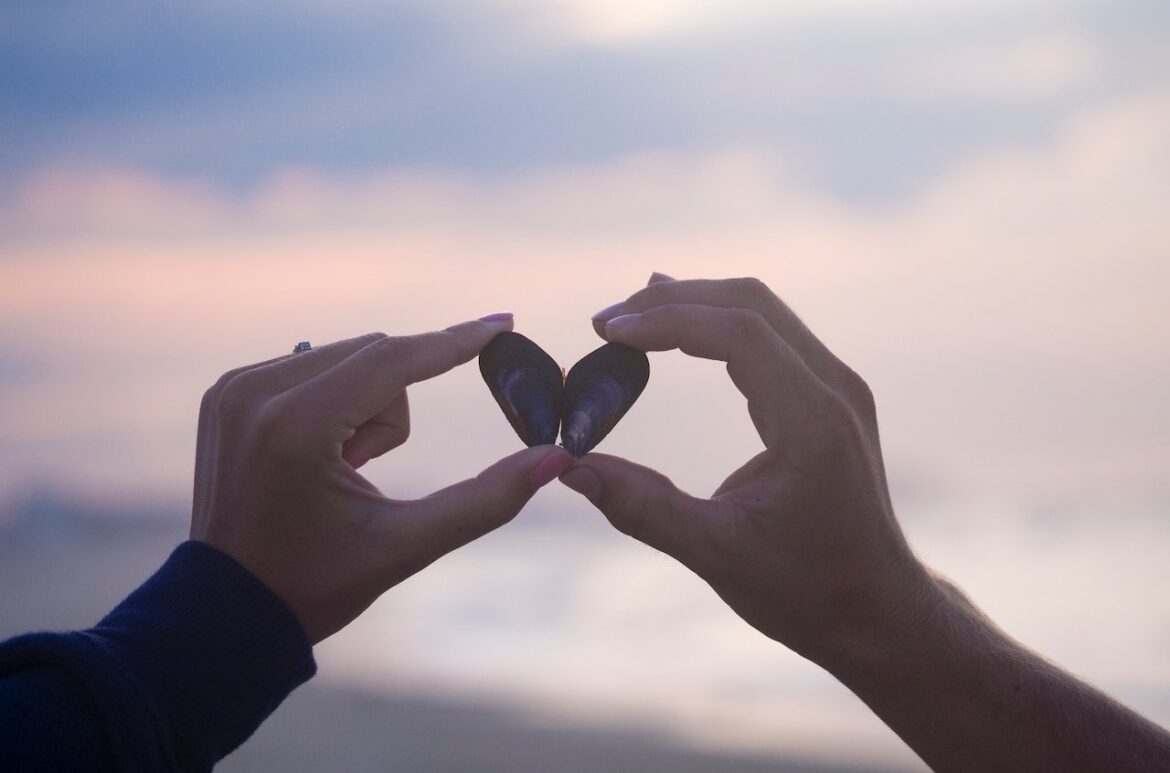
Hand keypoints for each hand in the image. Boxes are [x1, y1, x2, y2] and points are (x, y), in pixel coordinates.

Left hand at [190, 317, 573, 643]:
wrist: (227, 612)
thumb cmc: (315, 584)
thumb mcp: (406, 547)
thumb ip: (486, 501)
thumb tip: (555, 459)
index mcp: (295, 428)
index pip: (392, 358)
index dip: (455, 342)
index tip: (503, 324)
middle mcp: (255, 392)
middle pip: (374, 355)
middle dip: (392, 411)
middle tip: (363, 472)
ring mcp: (233, 388)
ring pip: (346, 357)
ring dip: (364, 406)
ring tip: (337, 471)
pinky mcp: (225, 392)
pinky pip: (311, 366)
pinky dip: (332, 402)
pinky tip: (313, 459)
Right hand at [562, 276, 933, 662]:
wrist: (877, 610)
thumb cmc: (806, 590)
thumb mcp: (715, 553)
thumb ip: (641, 506)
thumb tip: (568, 468)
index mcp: (814, 423)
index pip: (740, 333)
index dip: (669, 320)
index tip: (608, 332)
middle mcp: (835, 390)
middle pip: (751, 303)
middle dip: (674, 300)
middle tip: (605, 321)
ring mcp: (838, 389)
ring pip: (762, 312)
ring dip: (695, 305)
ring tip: (629, 317)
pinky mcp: (829, 399)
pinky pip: (771, 337)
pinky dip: (718, 325)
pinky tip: (679, 329)